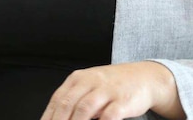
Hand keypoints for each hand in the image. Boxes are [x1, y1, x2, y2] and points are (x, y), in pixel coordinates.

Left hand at [40, 61, 182, 119]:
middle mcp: (90, 81)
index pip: (57, 100)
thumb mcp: (89, 86)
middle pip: (68, 104)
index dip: (48, 117)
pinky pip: (109, 115)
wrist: (144, 76)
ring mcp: (107, 90)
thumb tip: (54, 118)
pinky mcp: (123, 100)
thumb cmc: (112, 85)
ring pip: (85, 108)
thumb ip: (73, 101)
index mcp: (78, 79)